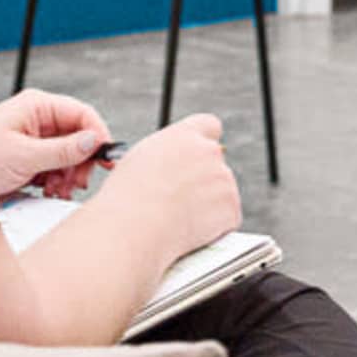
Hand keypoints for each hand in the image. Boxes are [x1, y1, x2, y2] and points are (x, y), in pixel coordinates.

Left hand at [0, 88, 114, 202]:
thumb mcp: (23, 156)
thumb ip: (62, 149)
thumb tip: (94, 141)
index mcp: (36, 106)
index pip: (82, 113)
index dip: (98, 135)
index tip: (105, 159)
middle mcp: (38, 119)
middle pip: (78, 136)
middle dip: (81, 161)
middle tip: (77, 183)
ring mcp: (34, 139)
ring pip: (69, 155)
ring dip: (68, 175)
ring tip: (57, 190)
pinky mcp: (29, 157)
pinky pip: (55, 167)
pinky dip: (57, 180)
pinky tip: (48, 191)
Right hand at [99, 117, 241, 253]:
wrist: (132, 229)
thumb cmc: (125, 199)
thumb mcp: (138, 161)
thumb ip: (165, 155)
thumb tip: (172, 166)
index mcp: (183, 136)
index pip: (209, 125)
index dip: (205, 142)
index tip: (199, 157)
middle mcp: (208, 151)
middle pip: (216, 164)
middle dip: (205, 181)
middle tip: (181, 201)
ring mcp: (223, 178)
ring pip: (222, 192)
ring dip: (209, 205)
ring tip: (177, 219)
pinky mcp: (231, 206)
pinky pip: (228, 218)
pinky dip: (215, 228)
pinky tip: (189, 231)